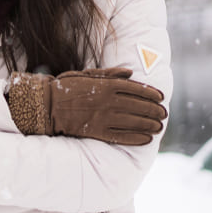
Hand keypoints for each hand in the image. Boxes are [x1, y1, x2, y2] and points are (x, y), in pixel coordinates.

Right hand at [8, 67, 165, 144]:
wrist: (47, 105)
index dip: (151, 94)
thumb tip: (130, 73)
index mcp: (106, 85)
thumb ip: (109, 74)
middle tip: (164, 114)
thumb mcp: (87, 74)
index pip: (136, 89)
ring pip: (133, 122)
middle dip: (154, 111)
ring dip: (149, 125)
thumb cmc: (66, 88)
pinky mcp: (96, 131)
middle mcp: (108, 101)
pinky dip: (136, 138)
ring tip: (159, 127)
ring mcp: (103, 117)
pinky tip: (146, 139)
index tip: (161, 98)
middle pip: (139, 106)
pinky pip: (121, 136)